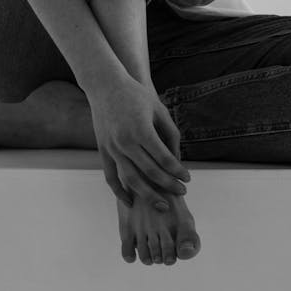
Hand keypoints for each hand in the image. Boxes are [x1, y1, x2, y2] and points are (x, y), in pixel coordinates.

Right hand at [85, 73, 190, 209]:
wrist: (104, 84)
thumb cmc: (135, 94)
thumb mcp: (158, 109)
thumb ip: (170, 134)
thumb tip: (177, 160)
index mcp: (142, 130)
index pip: (165, 159)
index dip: (178, 171)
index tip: (188, 178)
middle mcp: (126, 142)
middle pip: (151, 173)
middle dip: (169, 186)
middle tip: (182, 193)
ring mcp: (112, 147)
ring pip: (131, 179)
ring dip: (148, 195)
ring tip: (162, 205)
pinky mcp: (102, 150)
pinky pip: (111, 177)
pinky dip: (119, 192)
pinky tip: (131, 203)